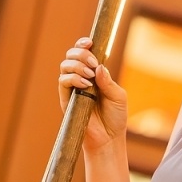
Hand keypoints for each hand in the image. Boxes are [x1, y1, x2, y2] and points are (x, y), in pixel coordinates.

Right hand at [58, 38, 128, 153]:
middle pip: (71, 55)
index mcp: (94, 74)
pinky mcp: (66, 99)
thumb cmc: (116, 117)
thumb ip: (108, 81)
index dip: (83, 44)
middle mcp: (81, 78)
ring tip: (90, 75)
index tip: (90, 42)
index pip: (83, 53)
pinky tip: (86, 84)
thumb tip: (99, 67)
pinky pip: (63, 82)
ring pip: (64, 66)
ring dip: (77, 65)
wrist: (108, 138)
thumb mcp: (118, 96)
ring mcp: (72, 88)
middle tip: (93, 62)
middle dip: (80, 53)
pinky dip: (73, 78)